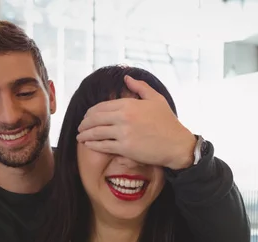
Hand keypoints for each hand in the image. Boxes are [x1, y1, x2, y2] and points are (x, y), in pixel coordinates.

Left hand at [77, 75, 196, 169]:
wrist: (177, 144)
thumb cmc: (168, 122)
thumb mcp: (156, 99)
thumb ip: (140, 87)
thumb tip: (126, 78)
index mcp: (129, 104)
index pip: (101, 106)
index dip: (90, 112)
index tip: (87, 116)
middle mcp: (124, 117)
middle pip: (95, 119)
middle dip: (84, 123)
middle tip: (80, 127)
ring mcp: (123, 133)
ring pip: (96, 133)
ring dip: (85, 135)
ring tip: (80, 137)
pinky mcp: (125, 148)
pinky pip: (103, 146)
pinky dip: (93, 146)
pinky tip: (88, 145)